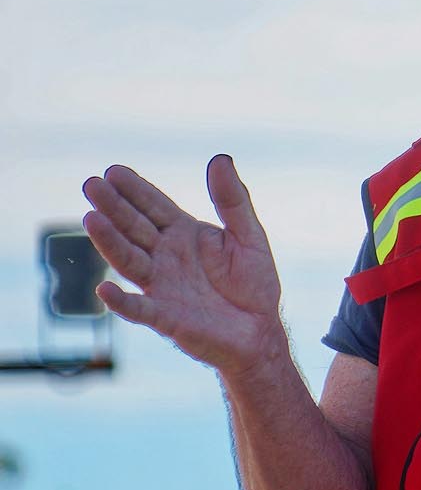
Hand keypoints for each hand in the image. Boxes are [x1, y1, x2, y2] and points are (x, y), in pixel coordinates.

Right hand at [81, 156, 285, 376]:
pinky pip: (139, 309)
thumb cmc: (253, 283)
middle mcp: (165, 257)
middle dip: (113, 207)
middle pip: (134, 228)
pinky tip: (105, 290)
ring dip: (110, 242)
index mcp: (183, 234)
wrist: (260, 330)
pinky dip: (121, 302)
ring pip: (129, 261)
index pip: (154, 207)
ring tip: (92, 218)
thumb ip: (233, 200)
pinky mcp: (165, 318)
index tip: (113, 171)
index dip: (135, 190)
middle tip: (92, 184)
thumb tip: (220, 159)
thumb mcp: (249, 235)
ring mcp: (161, 286)